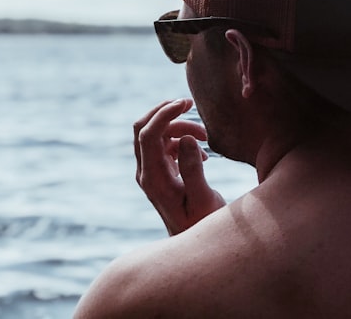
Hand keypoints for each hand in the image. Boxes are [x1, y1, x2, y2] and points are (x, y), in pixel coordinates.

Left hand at [134, 98, 225, 235]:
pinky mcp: (161, 173)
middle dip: (165, 112)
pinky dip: (181, 138)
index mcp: (153, 179)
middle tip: (191, 104)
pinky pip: (164, 144)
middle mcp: (147, 173)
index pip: (148, 135)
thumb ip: (193, 169)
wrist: (195, 247)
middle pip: (143, 128)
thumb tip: (186, 139)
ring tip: (207, 136)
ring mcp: (152, 173)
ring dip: (179, 127)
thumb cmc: (202, 225)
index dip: (164, 113)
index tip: (187, 103)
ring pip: (156, 134)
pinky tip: (204, 151)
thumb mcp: (203, 199)